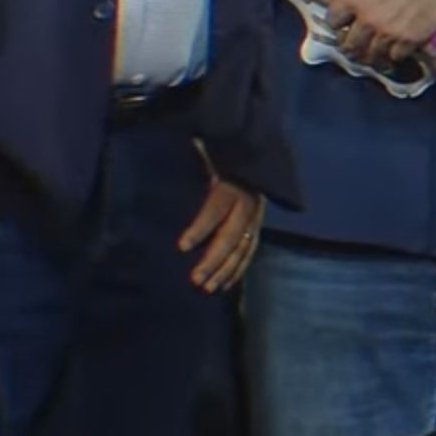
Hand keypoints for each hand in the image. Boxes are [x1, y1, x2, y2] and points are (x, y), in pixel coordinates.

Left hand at [178, 150, 261, 292]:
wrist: (256, 149)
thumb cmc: (224, 149)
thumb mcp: (211, 147)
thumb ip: (198, 152)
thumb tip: (180, 148)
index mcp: (234, 182)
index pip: (217, 208)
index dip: (201, 227)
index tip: (182, 246)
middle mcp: (249, 201)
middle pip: (232, 235)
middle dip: (214, 259)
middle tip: (196, 279)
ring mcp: (256, 215)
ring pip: (244, 247)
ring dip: (227, 270)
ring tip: (209, 288)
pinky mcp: (256, 225)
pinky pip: (250, 250)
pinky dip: (238, 269)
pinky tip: (225, 284)